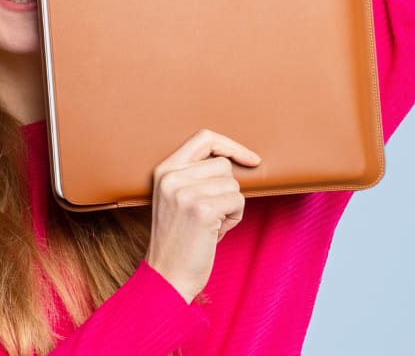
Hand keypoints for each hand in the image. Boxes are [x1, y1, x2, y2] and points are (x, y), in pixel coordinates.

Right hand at [145, 128, 261, 301]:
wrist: (167, 276)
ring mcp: (185, 192)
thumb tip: (237, 161)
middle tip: (212, 214)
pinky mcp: (202, 208)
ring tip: (211, 225)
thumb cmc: (180, 241)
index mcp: (163, 170)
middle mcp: (171, 177)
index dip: (230, 146)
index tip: (250, 159)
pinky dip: (234, 217)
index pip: (204, 138)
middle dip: (227, 190)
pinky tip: (216, 232)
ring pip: (233, 184)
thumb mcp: (178, 199)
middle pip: (223, 165)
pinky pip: (237, 201)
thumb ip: (197, 176)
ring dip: (231, 206)